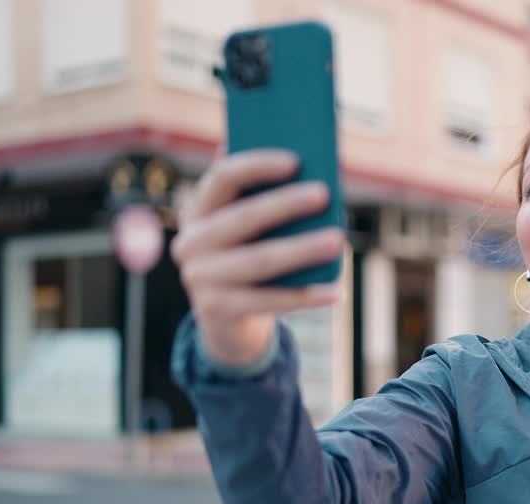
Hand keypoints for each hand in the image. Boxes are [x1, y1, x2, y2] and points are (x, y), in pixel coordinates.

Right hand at [171, 149, 344, 366]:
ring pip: (259, 261)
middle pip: (243, 218)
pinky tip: (334, 291)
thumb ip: (265, 197)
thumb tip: (307, 167)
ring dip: (302, 250)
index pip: (222, 178)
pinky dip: (304, 297)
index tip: (296, 160)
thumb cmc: (248, 254)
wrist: (226, 318)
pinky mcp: (217, 310)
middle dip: (286, 204)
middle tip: (325, 194)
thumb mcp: (248, 226)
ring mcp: (200, 278)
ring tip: (338, 240)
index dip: (256, 166)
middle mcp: (191, 242)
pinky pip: (268, 301)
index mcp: (198, 210)